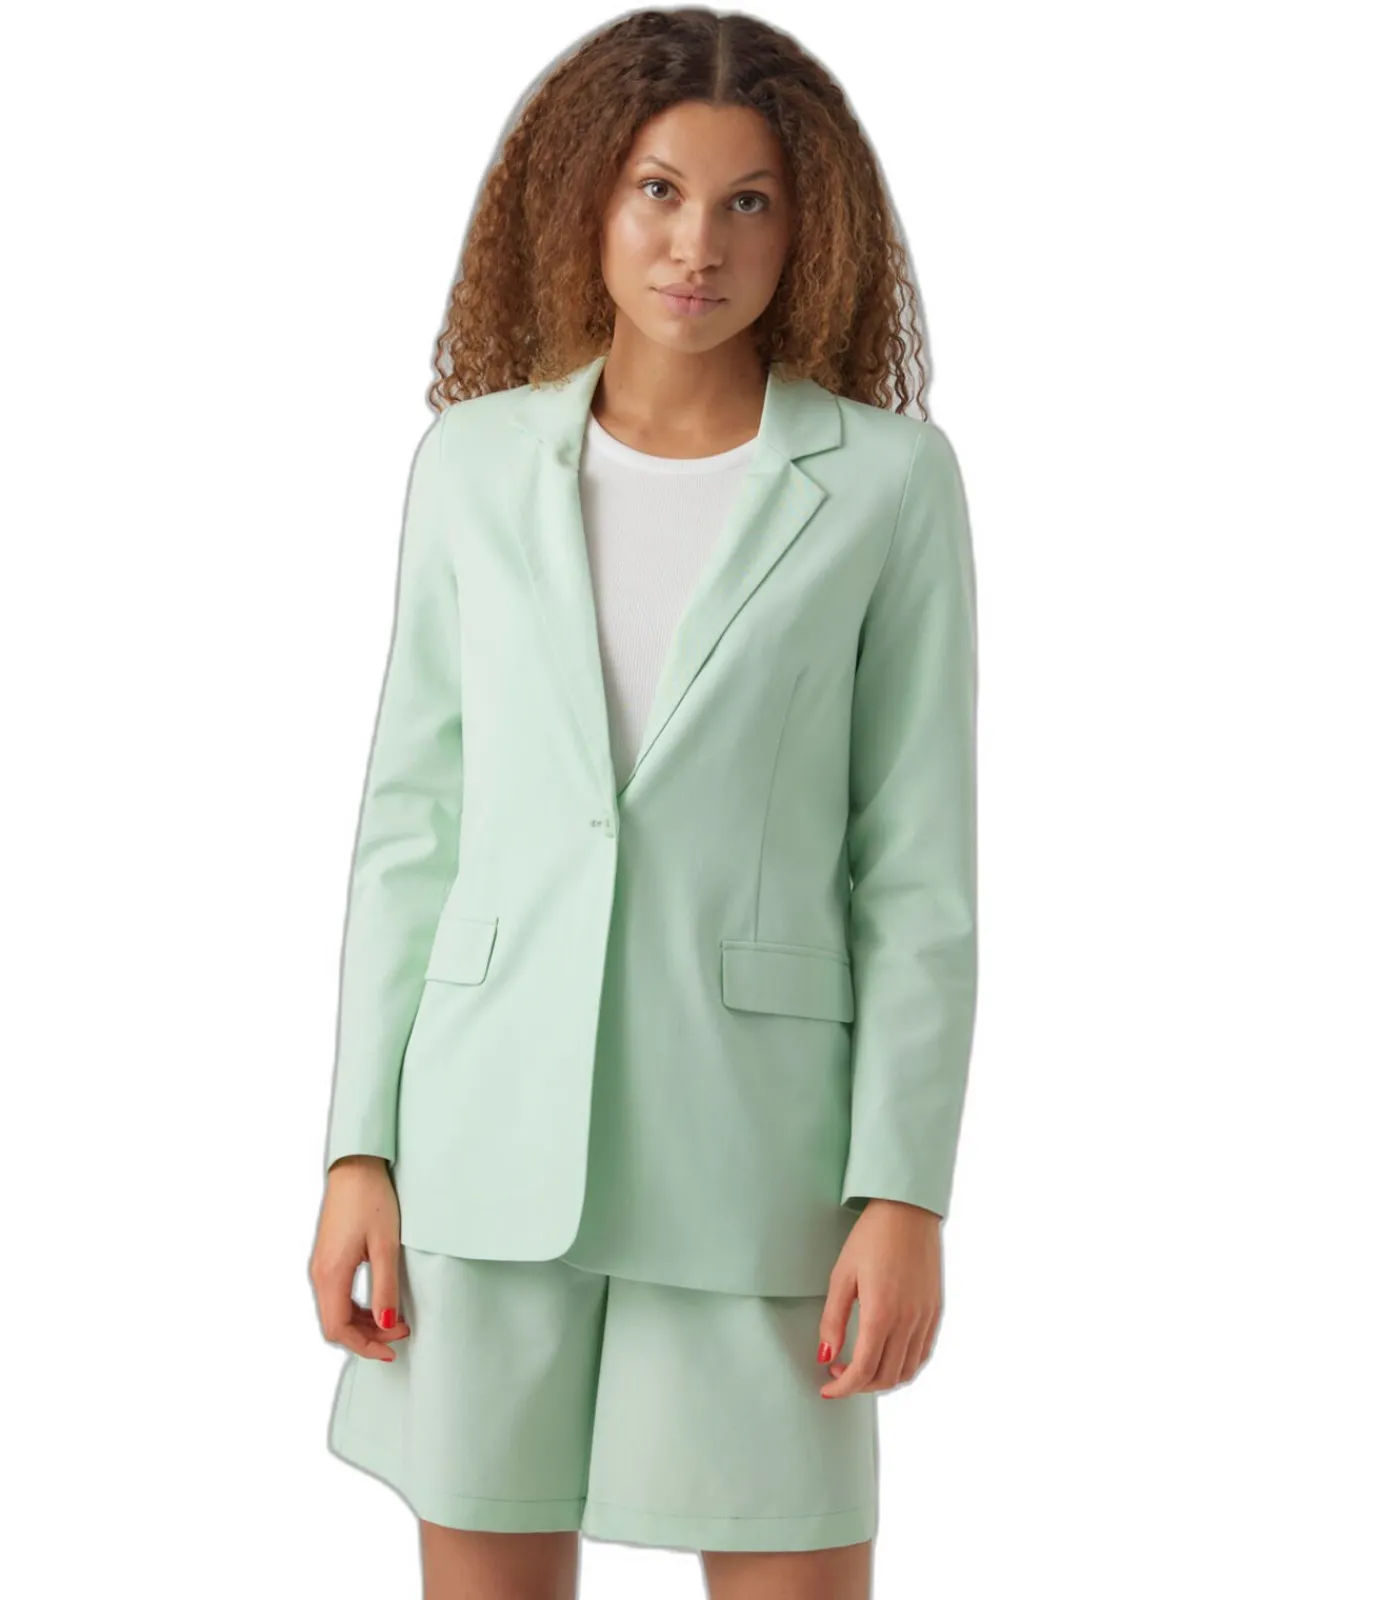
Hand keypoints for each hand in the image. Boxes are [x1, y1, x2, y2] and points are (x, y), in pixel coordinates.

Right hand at [310, 1155, 411, 1360]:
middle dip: (367, 1336)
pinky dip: (357, 1307)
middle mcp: (319, 1273)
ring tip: (395, 1321)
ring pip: (336, 1311)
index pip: (338, 1329)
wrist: (356, 1166)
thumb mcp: (386, 1245)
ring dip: (363, 1323)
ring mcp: (321, 1265)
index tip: (392, 1349)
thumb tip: (387, 1325)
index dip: (364, 1346)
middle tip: (401, 1334)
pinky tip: (378, 1304)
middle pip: (335, 1324)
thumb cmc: (371, 1200)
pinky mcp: (327, 1257)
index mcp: (330, 1274)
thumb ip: (385, 1288)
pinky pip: (337, 1295)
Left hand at [816, 1199, 942, 1397]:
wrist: (908, 1211)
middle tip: (839, 1375)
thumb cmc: (871, 1237)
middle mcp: (908, 1321)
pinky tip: (887, 1357)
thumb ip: (833, 1319)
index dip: (843, 1388)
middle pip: (886, 1377)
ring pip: (907, 1371)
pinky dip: (904, 1367)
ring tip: (861, 1368)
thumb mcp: (842, 1275)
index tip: (827, 1388)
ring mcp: (926, 1318)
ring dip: (882, 1380)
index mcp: (882, 1313)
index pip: (864, 1370)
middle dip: (859, 1386)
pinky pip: (922, 1354)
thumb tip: (826, 1356)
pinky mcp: (936, 1311)